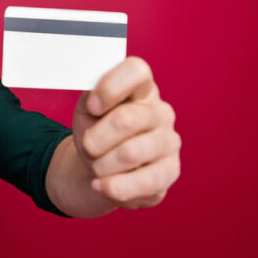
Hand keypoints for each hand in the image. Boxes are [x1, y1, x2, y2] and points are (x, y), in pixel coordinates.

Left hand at [72, 56, 180, 208]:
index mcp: (140, 89)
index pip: (136, 71)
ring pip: (130, 153)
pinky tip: (100, 185)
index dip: (110, 88)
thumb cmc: (96, 131)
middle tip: (87, 146)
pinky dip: (114, 187)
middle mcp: (160, 112)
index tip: (92, 106)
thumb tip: (95, 100)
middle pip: (126, 119)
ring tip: (96, 166)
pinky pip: (143, 182)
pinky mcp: (170, 171)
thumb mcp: (87, 111)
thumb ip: (91, 99)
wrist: (101, 168)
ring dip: (101, 165)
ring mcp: (169, 141)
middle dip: (94, 139)